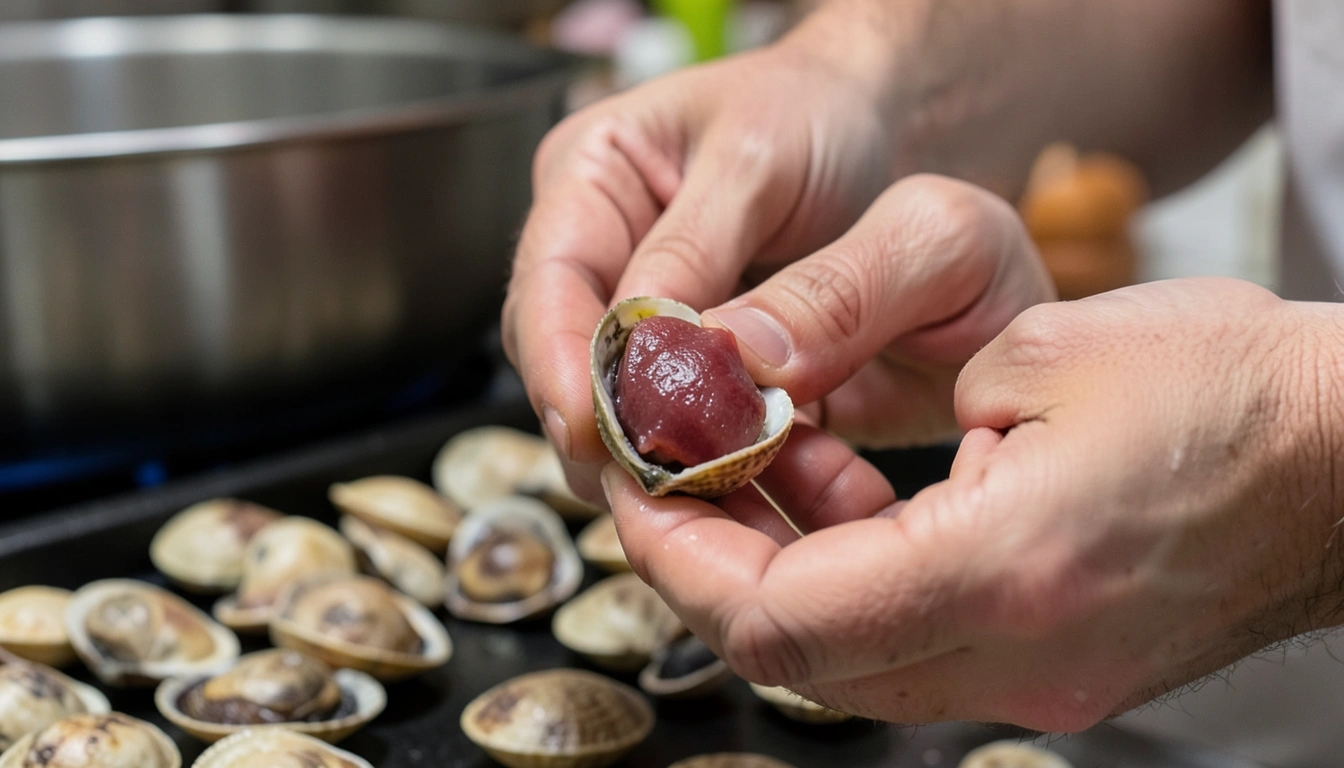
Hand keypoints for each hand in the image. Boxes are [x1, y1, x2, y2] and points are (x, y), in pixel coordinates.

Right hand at [503, 37, 897, 501]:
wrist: (873, 124)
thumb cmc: (810, 112)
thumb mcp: (757, 156)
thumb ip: (700, 243)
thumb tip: (659, 340)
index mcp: (590, 178)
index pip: (548, 280)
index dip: (560, 361)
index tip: (589, 426)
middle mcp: (598, 248)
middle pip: (564, 353)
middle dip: (599, 421)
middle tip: (641, 479)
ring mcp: (639, 306)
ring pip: (614, 397)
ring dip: (647, 449)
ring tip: (688, 494)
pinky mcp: (688, 356)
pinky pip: (677, 416)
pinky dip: (701, 452)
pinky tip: (734, 483)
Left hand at [608, 276, 1343, 731]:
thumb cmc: (1221, 385)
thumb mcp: (1038, 352)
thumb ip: (877, 389)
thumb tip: (748, 401)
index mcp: (1001, 576)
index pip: (772, 614)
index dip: (676, 550)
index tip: (636, 476)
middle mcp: (1009, 662)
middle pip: (787, 655)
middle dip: (700, 560)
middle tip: (667, 468)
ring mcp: (1031, 684)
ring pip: (834, 662)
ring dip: (765, 569)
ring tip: (751, 464)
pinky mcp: (1045, 674)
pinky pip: (897, 649)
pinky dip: (838, 581)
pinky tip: (838, 498)